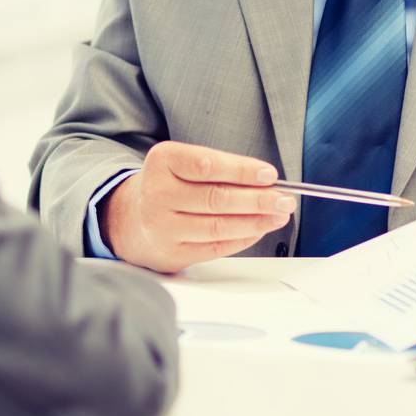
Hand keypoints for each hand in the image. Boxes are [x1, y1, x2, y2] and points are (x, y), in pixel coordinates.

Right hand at [104, 141, 293, 273]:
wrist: (131, 219)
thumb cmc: (168, 186)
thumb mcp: (182, 164)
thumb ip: (219, 169)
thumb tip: (266, 182)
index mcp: (162, 162)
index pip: (207, 165)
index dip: (241, 170)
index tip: (270, 174)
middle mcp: (157, 194)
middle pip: (216, 199)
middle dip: (258, 199)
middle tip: (284, 199)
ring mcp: (162, 227)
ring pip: (219, 226)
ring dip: (256, 221)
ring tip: (278, 215)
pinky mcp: (172, 253)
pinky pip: (216, 247)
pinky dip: (243, 238)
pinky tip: (259, 229)